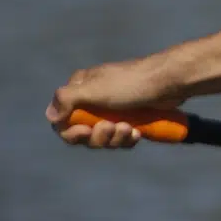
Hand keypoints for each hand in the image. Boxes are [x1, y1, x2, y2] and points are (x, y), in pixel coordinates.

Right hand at [47, 57, 186, 147]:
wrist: (170, 81)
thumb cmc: (131, 84)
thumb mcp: (95, 89)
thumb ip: (67, 99)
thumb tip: (50, 117)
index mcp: (81, 88)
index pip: (64, 120)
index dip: (73, 132)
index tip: (87, 131)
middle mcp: (95, 98)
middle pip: (85, 132)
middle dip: (98, 136)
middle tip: (113, 128)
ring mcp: (114, 109)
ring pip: (105, 137)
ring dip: (115, 139)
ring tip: (129, 129)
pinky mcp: (132, 117)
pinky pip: (122, 137)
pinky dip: (127, 139)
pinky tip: (137, 134)